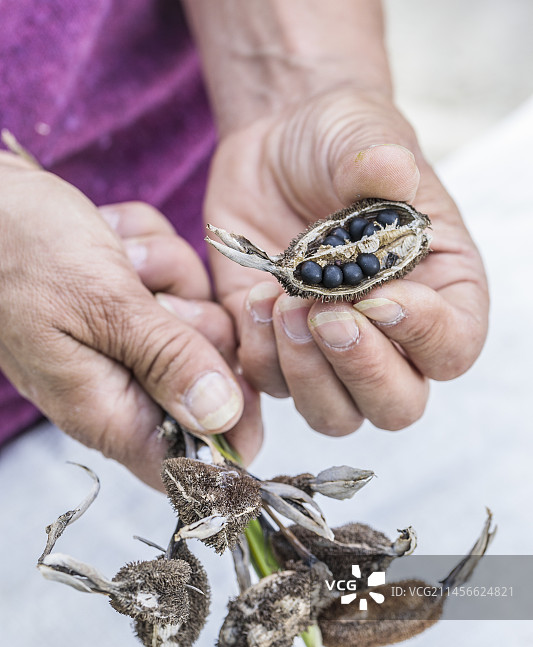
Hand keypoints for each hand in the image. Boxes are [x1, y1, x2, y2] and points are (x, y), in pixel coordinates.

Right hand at [0, 156, 260, 487]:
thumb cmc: (18, 250)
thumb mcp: (103, 306)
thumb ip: (167, 360)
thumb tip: (223, 415)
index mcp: (108, 411)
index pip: (187, 466)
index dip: (230, 435)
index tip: (241, 375)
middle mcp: (122, 385)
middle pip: (211, 383)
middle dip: (197, 326)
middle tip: (150, 299)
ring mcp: (127, 343)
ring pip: (200, 319)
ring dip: (170, 276)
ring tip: (117, 259)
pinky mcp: (129, 305)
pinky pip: (177, 279)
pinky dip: (152, 252)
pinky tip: (111, 241)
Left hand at [205, 88, 488, 434]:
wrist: (276, 147)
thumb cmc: (339, 141)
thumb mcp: (364, 134)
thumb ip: (380, 157)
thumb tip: (391, 173)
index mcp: (441, 291)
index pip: (453, 348)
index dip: (423, 336)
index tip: (378, 295)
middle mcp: (392, 338)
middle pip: (396, 405)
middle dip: (361, 370)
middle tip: (326, 315)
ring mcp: (333, 353)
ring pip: (334, 414)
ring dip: (306, 373)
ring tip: (284, 302)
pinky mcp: (279, 351)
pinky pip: (272, 387)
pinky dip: (260, 355)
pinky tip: (257, 298)